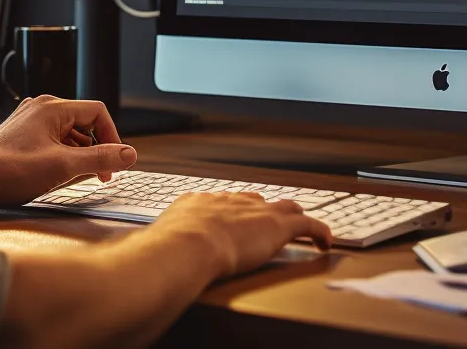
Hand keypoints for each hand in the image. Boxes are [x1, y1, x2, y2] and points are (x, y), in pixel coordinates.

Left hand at [0, 96, 135, 205]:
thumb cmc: (9, 171)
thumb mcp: (63, 166)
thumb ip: (100, 159)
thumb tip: (128, 154)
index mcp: (52, 107)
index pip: (97, 112)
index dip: (112, 136)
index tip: (115, 161)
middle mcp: (41, 108)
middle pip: (84, 122)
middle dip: (97, 147)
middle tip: (101, 173)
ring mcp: (30, 120)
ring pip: (70, 133)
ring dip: (80, 153)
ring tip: (77, 176)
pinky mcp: (23, 134)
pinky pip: (54, 139)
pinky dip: (63, 154)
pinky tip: (59, 173)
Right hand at [149, 192, 332, 278]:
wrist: (187, 245)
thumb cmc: (167, 250)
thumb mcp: (156, 245)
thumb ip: (154, 251)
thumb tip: (140, 266)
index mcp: (198, 203)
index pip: (221, 202)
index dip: (231, 211)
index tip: (231, 220)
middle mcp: (228, 200)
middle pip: (253, 200)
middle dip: (261, 210)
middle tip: (267, 221)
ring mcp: (254, 211)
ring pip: (283, 207)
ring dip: (292, 217)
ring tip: (301, 226)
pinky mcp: (277, 226)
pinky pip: (307, 224)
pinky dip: (319, 231)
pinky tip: (326, 241)